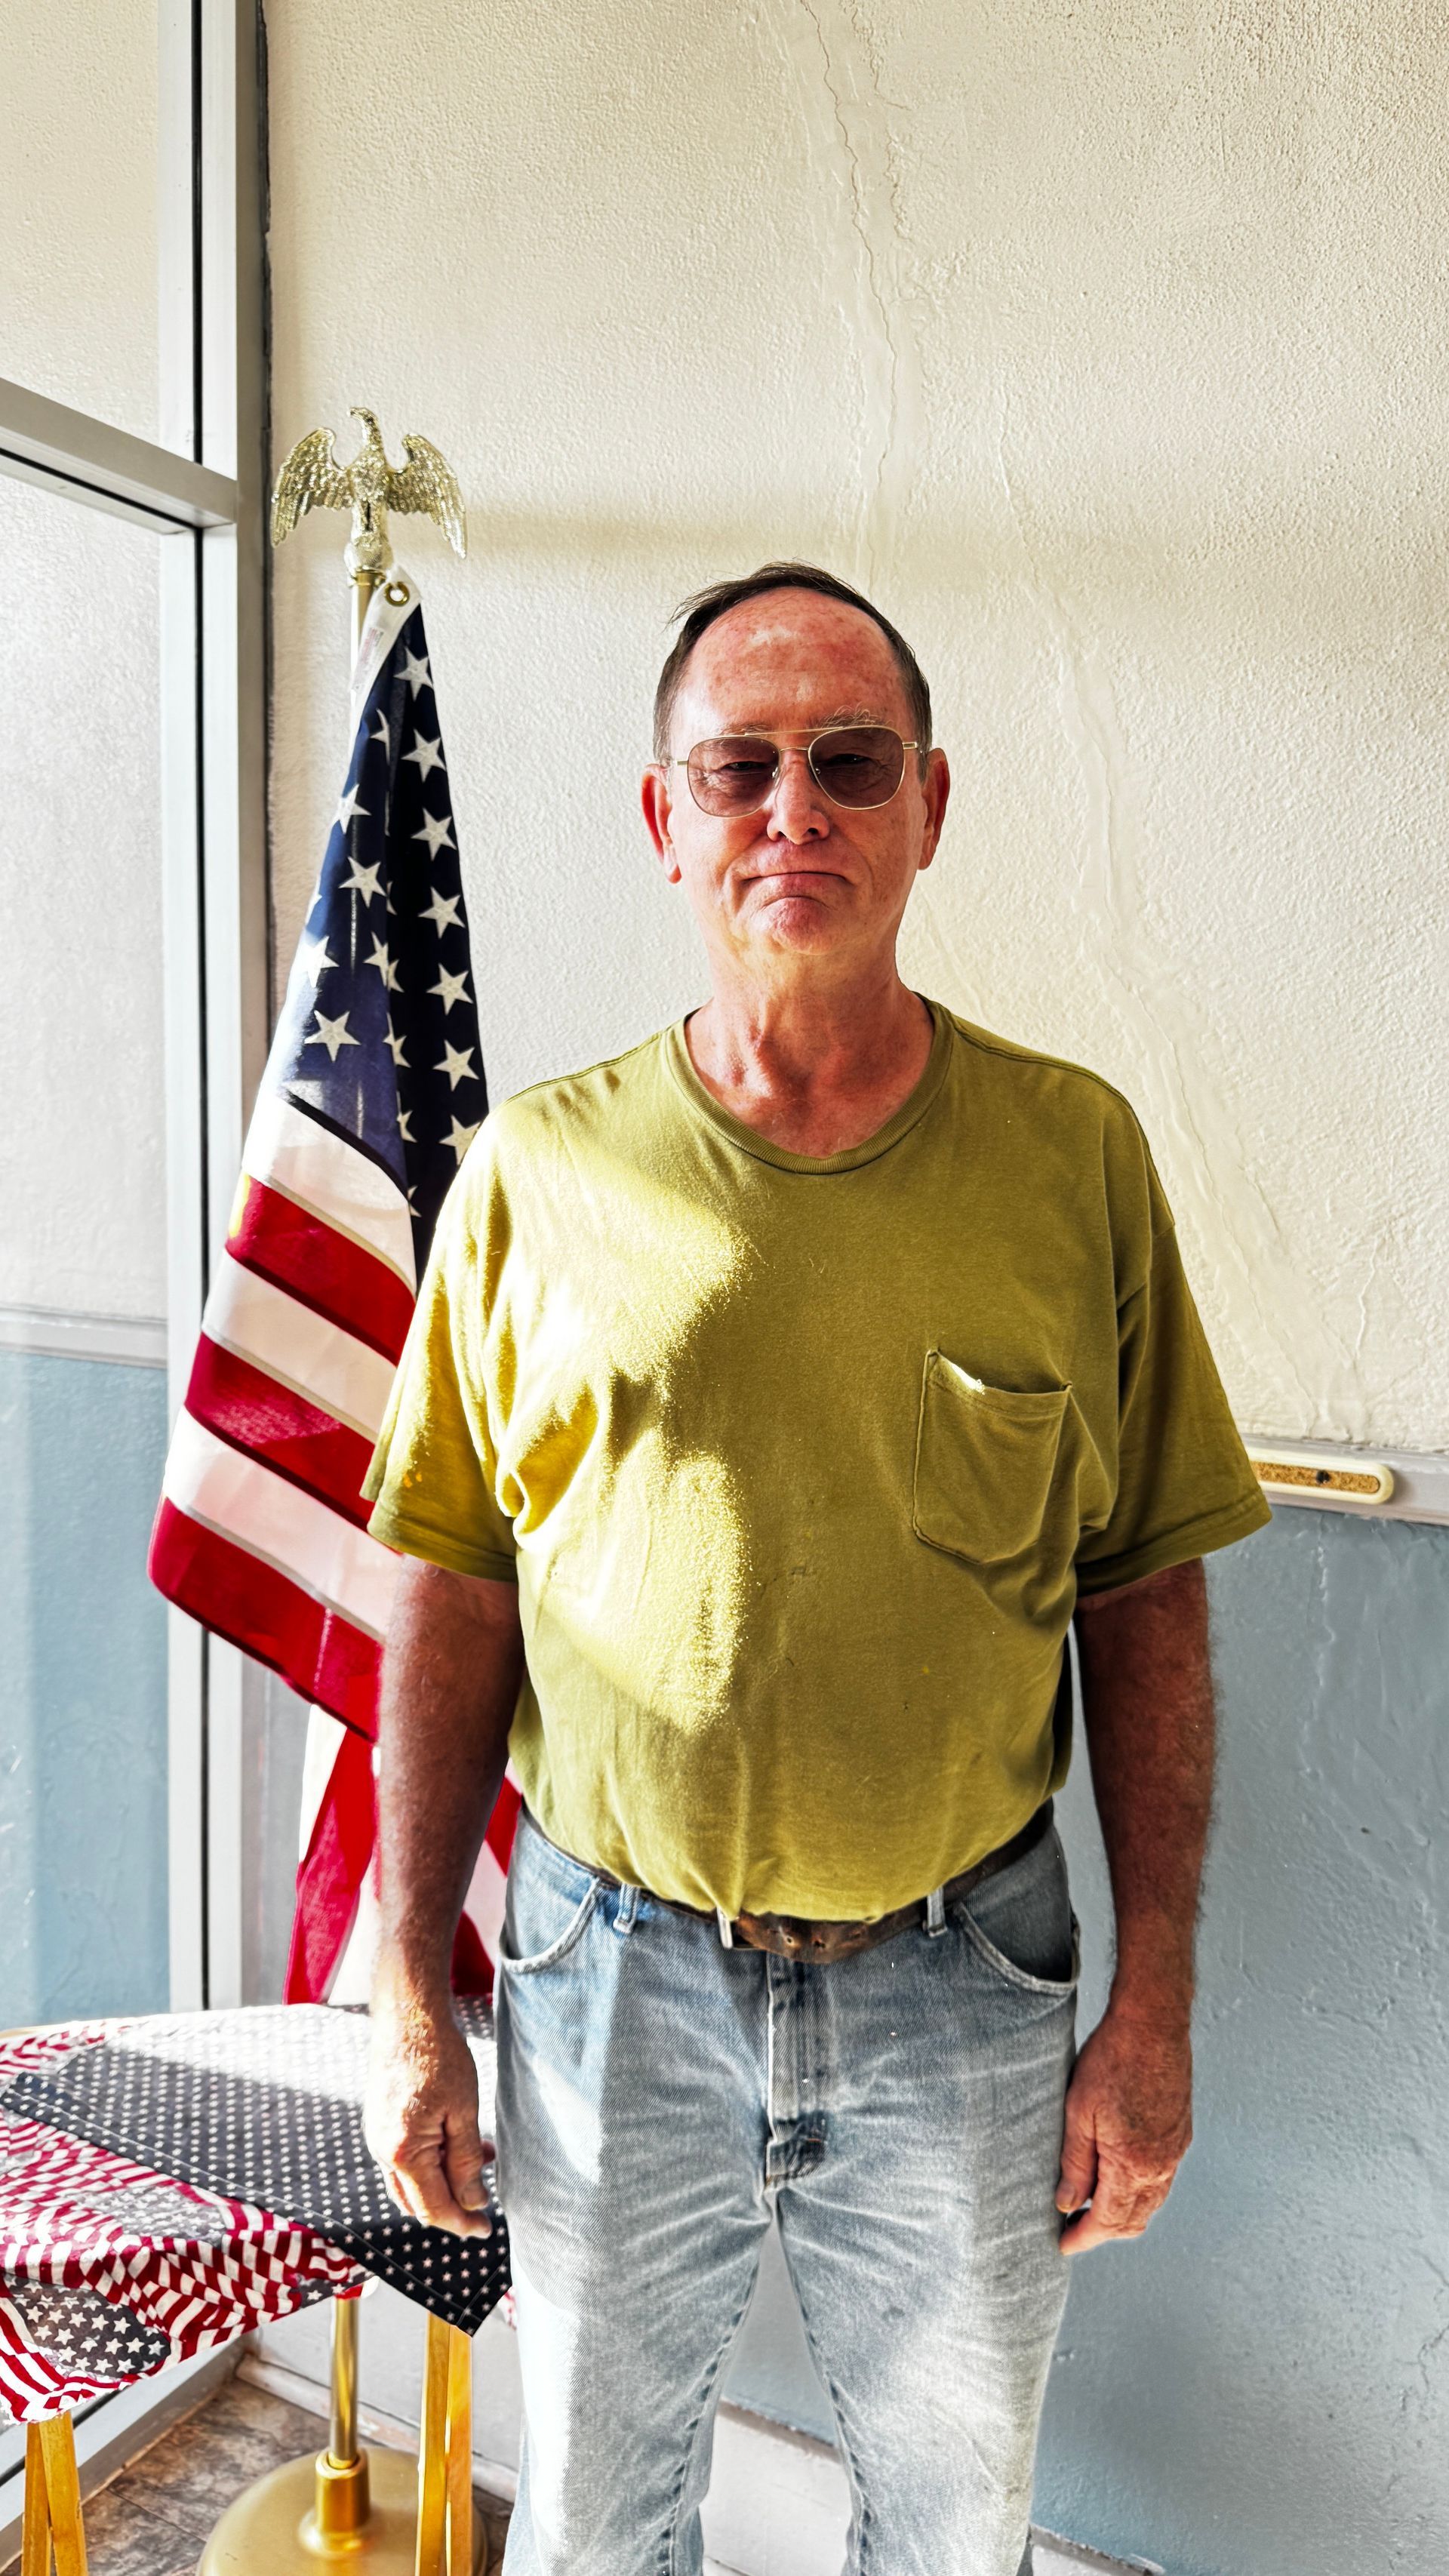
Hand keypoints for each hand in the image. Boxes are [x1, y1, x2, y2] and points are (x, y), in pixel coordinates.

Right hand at [364, 1990, 494, 2237]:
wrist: (407, 2016)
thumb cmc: (438, 2057)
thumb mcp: (463, 2111)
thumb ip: (466, 2163)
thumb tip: (473, 2203)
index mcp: (403, 2153)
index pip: (433, 2208)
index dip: (462, 2223)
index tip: (486, 2230)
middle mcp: (383, 2151)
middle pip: (417, 2202)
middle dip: (452, 2207)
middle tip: (484, 2204)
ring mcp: (378, 2137)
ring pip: (412, 2181)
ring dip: (444, 2182)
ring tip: (482, 2161)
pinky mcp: (381, 2123)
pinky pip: (406, 2158)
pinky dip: (433, 2162)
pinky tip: (460, 2142)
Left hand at [1056, 2002, 1192, 2255]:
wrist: (1153, 2024)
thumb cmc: (1112, 2061)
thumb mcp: (1079, 2112)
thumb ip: (1075, 2164)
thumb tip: (1067, 2204)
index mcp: (1133, 2165)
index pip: (1108, 2222)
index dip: (1083, 2238)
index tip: (1064, 2244)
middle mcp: (1161, 2166)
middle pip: (1133, 2221)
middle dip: (1103, 2232)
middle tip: (1073, 2228)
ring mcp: (1175, 2151)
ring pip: (1150, 2203)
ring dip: (1122, 2214)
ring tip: (1090, 2205)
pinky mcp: (1180, 2135)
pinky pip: (1162, 2180)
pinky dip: (1139, 2192)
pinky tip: (1117, 2177)